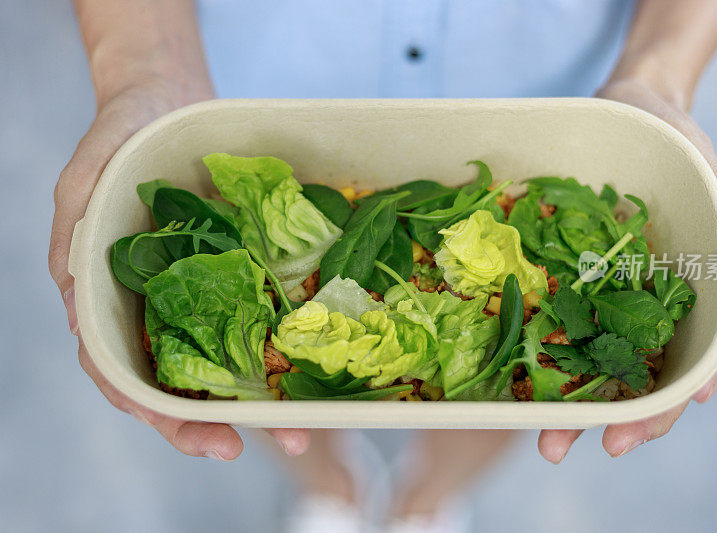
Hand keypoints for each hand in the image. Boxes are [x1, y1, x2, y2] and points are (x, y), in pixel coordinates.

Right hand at [49, 80, 310, 459]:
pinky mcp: (232, 273)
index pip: (129, 382)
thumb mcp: (84, 181)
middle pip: (184, 387)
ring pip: (224, 361)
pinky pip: (254, 314)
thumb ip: (76, 238)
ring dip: (264, 397)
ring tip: (309, 425)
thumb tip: (83, 310)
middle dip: (231, 423)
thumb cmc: (116, 138)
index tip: (216, 441)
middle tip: (290, 442)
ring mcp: (196, 296)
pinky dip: (277, 344)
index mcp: (111, 305)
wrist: (163, 100)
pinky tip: (309, 363)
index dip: (168, 418)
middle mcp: (155, 311)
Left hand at [537, 79, 716, 462]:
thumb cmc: (674, 139)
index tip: (639, 429)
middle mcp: (656, 301)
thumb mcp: (702, 161)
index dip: (674, 396)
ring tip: (541, 437)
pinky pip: (562, 320)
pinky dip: (549, 356)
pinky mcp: (575, 276)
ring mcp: (613, 293)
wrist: (629, 111)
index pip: (698, 354)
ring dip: (574, 403)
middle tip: (566, 448)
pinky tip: (526, 385)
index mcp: (697, 286)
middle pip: (645, 375)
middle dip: (614, 417)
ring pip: (601, 361)